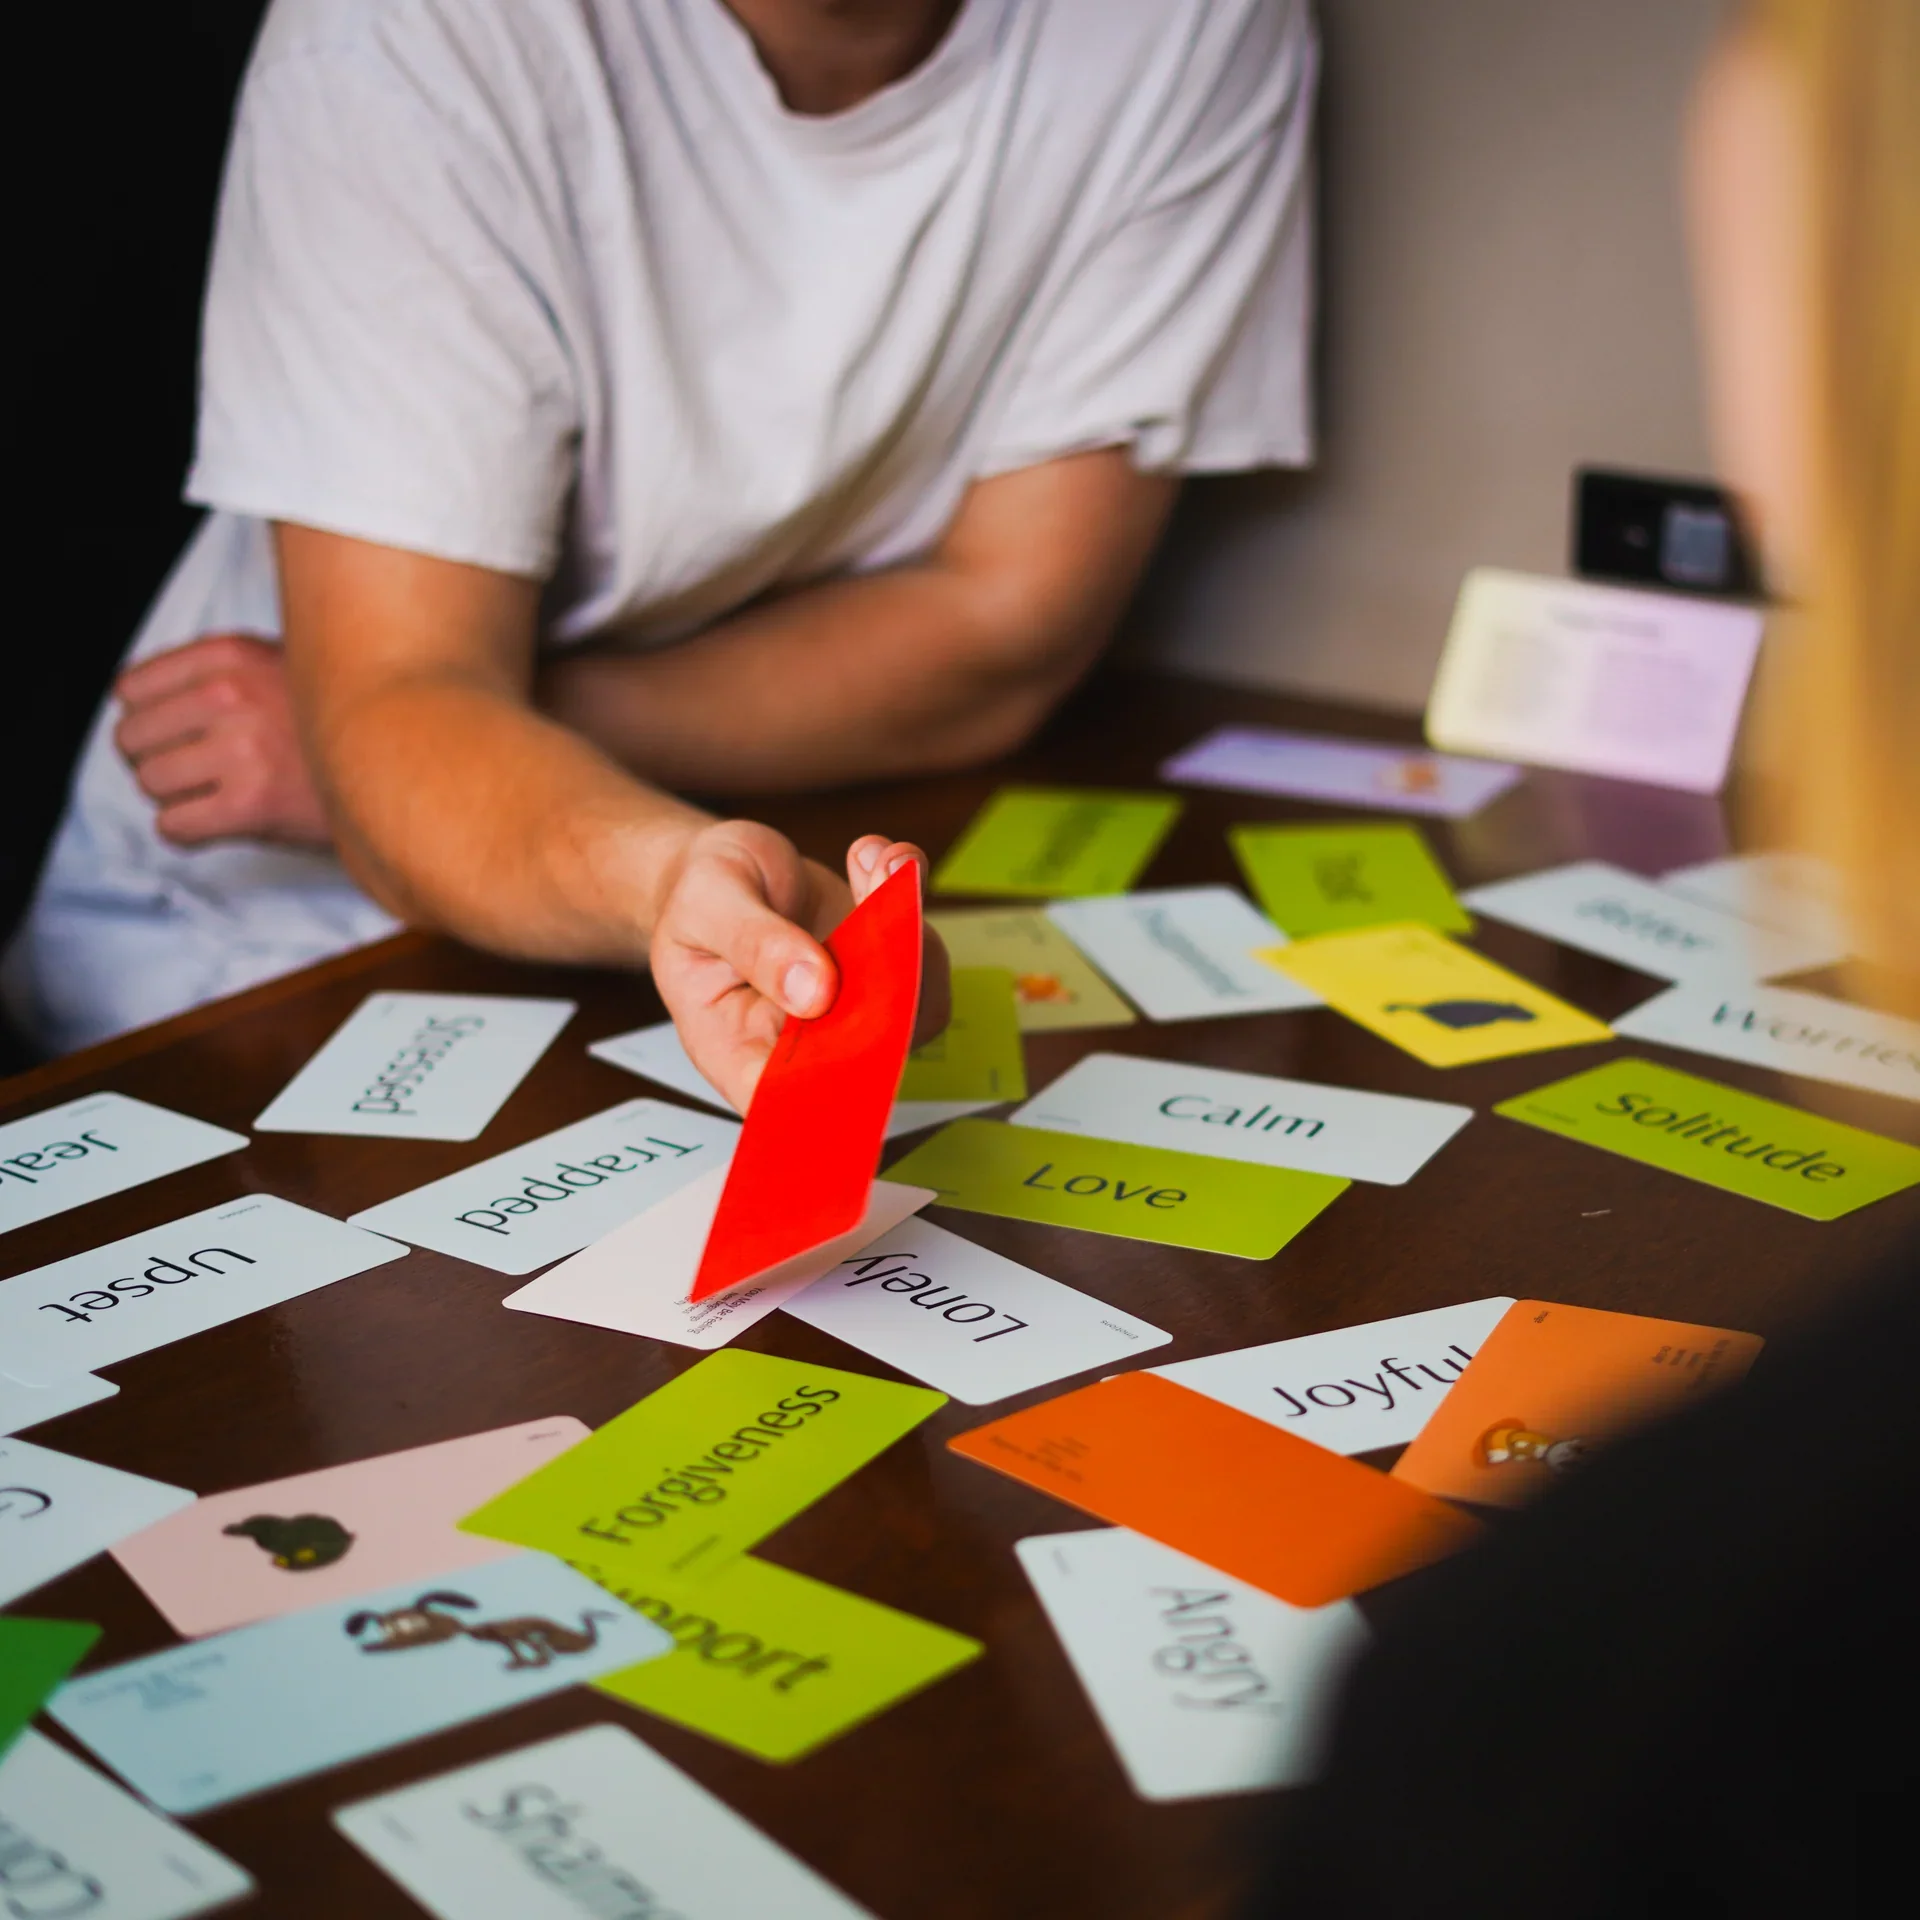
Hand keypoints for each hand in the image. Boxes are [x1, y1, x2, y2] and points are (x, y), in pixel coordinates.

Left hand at [113, 633, 332, 848]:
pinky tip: (216, 822)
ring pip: (150, 783)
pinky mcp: (251, 805)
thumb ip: (217, 672)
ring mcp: (241, 751)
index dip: (147, 717)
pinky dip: (188, 831)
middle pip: (132, 737)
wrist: (403, 767)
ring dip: (175, 796)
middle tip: (193, 768)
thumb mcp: (282, 664)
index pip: (130, 688)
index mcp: (232, 655)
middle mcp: (231, 697)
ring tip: (214, 794)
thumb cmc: (341, 724)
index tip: (170, 732)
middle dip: (155, 757)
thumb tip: (136, 700)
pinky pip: (174, 826)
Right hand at [651, 824, 950, 1112]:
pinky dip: (912, 902)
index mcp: (735, 1049)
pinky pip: (922, 958)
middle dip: (894, 980)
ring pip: (913, 1005)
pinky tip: (874, 859)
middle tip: (881, 900)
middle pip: (871, 1058)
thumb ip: (755, 944)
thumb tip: (814, 992)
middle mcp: (800, 1045)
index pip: (787, 1101)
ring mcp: (847, 1012)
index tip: (858, 1026)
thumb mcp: (707, 903)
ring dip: (911, 929)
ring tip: (874, 863)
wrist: (723, 866)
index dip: (832, 1089)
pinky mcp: (880, 975)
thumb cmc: (696, 897)